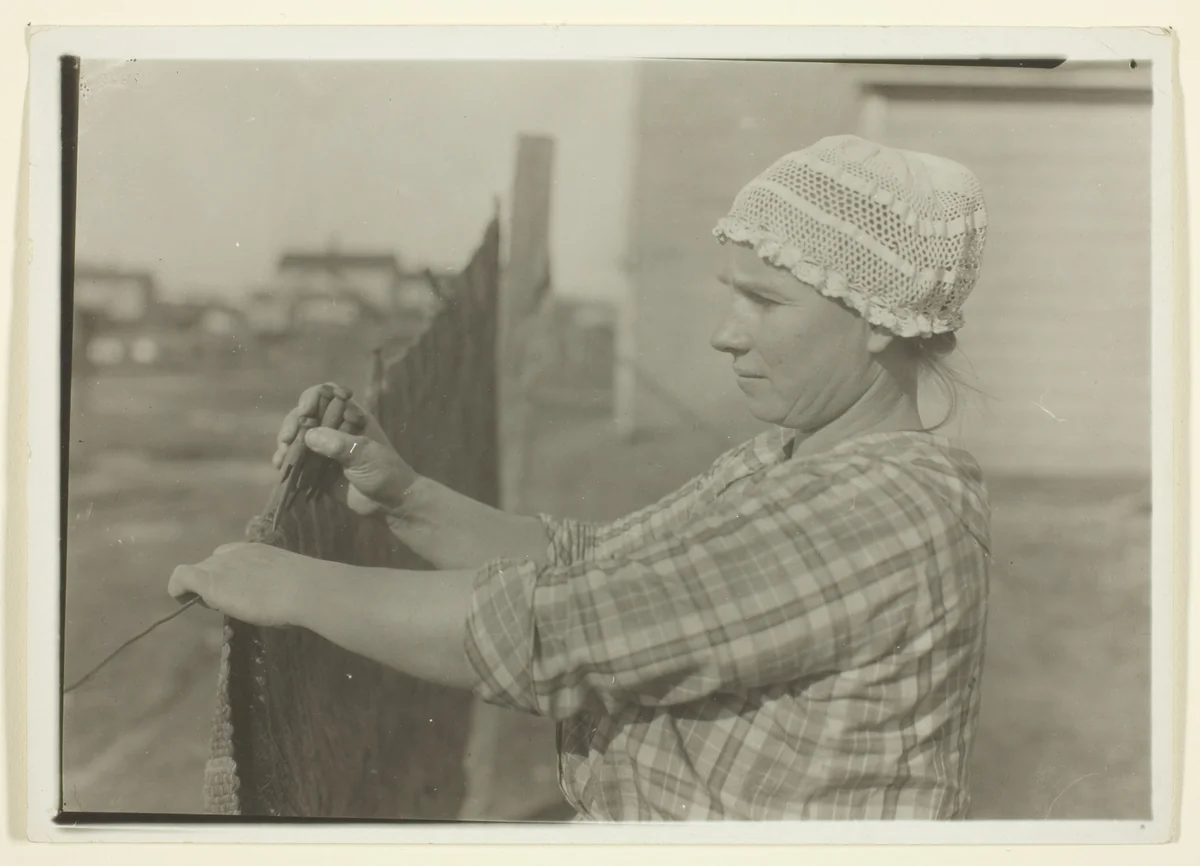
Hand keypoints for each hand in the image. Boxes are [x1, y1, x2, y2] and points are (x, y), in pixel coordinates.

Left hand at [168, 542, 330, 627]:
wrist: (304, 588)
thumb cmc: (306, 590)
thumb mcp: (289, 582)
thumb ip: (275, 585)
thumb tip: (280, 599)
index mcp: (256, 550)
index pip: (230, 556)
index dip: (229, 574)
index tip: (241, 592)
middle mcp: (235, 552)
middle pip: (211, 564)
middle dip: (215, 583)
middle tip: (229, 604)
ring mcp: (221, 565)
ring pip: (198, 572)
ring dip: (202, 589)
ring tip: (216, 606)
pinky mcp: (209, 580)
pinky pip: (180, 578)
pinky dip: (178, 589)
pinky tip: (183, 601)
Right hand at [272, 383, 419, 516]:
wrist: (390, 503)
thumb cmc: (384, 472)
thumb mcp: (364, 454)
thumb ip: (338, 444)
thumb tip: (308, 436)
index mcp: (351, 416)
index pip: (326, 394)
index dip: (312, 398)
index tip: (304, 412)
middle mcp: (336, 427)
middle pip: (306, 414)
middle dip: (293, 423)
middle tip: (287, 439)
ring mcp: (325, 448)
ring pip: (298, 436)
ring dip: (285, 443)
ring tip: (281, 457)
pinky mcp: (317, 467)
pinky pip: (296, 459)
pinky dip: (285, 461)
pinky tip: (280, 467)